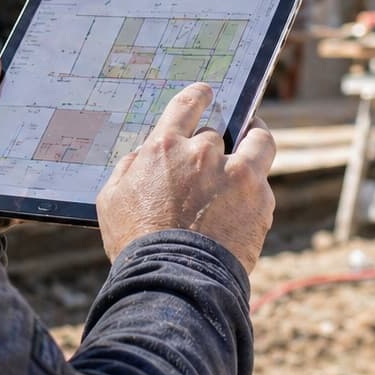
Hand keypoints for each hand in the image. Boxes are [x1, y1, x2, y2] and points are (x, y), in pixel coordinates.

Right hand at [96, 82, 276, 271]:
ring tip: (254, 145)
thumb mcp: (112, 199)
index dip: (198, 96)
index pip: (186, 105)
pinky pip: (262, 182)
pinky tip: (246, 202)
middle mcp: (202, 152)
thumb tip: (144, 155)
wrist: (175, 281)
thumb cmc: (136, 243)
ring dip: (254, 141)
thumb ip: (130, 168)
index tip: (205, 94)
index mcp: (164, 147)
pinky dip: (255, 188)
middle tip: (216, 152)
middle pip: (217, 132)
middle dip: (215, 142)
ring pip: (257, 141)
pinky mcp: (260, 198)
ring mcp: (235, 174)